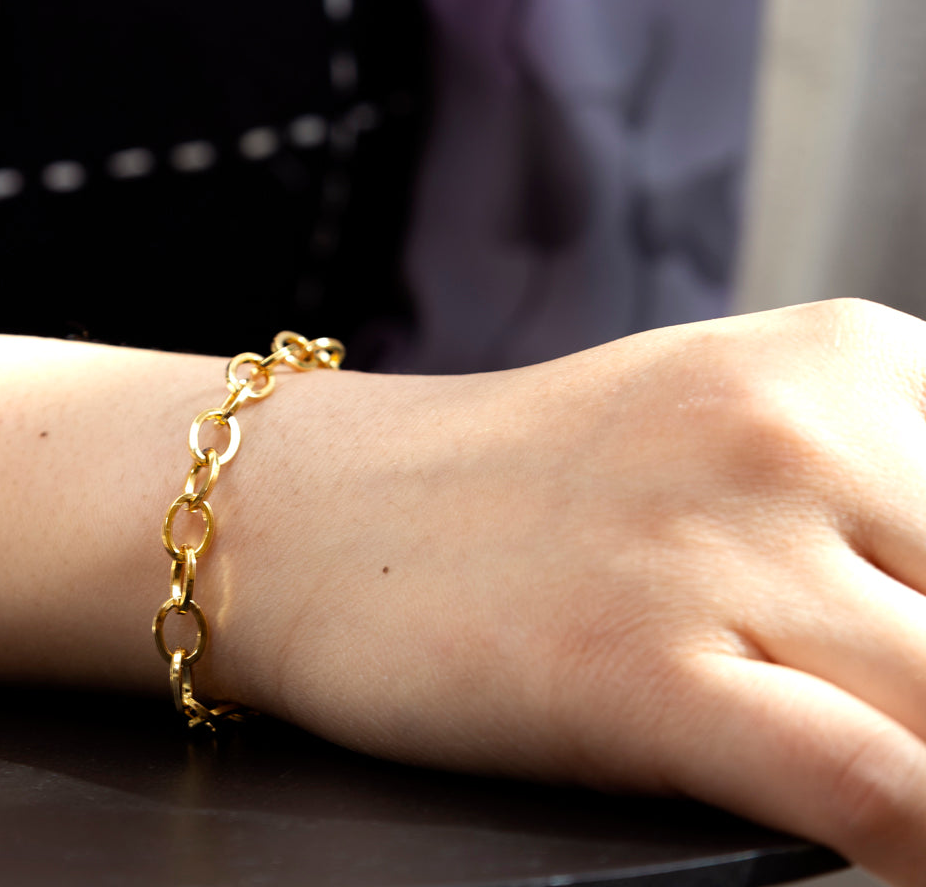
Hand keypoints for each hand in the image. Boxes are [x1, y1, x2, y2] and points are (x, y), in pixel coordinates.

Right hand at [212, 299, 925, 885]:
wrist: (325, 511)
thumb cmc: (525, 485)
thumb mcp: (725, 430)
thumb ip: (881, 498)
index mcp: (841, 355)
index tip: (908, 623)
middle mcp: (794, 429)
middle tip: (882, 693)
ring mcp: (718, 545)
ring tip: (885, 777)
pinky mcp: (642, 665)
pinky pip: (877, 789)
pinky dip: (920, 842)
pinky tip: (896, 855)